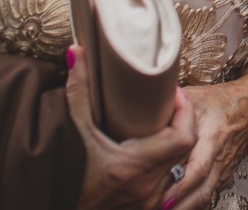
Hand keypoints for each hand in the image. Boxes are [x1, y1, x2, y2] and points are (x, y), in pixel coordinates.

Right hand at [69, 44, 196, 209]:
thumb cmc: (61, 178)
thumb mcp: (72, 134)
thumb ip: (78, 93)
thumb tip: (77, 53)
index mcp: (134, 167)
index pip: (184, 136)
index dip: (185, 111)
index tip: (174, 94)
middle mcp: (147, 188)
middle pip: (185, 148)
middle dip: (181, 121)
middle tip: (167, 103)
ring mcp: (148, 202)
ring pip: (179, 166)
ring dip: (174, 144)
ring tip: (161, 123)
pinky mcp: (145, 208)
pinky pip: (168, 182)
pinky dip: (166, 164)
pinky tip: (152, 151)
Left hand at [168, 65, 247, 209]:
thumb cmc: (220, 100)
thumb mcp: (195, 97)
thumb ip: (169, 107)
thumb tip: (137, 111)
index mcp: (212, 136)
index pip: (199, 167)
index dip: (180, 186)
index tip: (161, 197)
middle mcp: (218, 157)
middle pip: (200, 191)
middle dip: (178, 205)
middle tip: (157, 208)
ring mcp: (221, 169)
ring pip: (203, 197)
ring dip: (183, 208)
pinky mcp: (221, 176)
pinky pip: (205, 196)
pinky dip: (189, 204)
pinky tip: (173, 206)